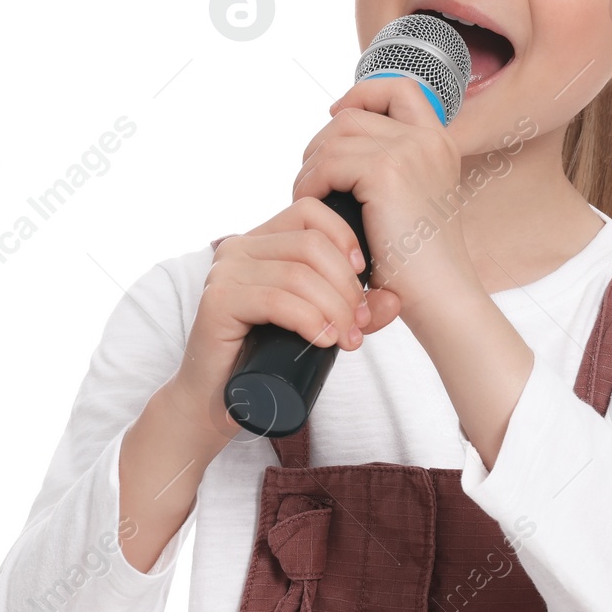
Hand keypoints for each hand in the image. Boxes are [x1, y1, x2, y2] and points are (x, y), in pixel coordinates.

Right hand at [169, 198, 402, 443]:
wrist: (221, 400)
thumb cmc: (270, 358)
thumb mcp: (321, 323)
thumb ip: (356, 309)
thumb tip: (394, 300)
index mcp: (260, 241)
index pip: (310, 212)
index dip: (344, 237)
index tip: (364, 274)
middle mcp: (238, 248)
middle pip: (310, 244)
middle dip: (346, 284)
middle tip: (360, 322)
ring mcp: (224, 272)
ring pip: (298, 274)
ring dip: (334, 308)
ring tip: (347, 339)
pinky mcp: (217, 301)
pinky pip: (277, 299)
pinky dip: (310, 320)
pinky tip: (324, 340)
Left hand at [291, 76, 478, 320]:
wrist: (439, 296)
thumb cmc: (419, 263)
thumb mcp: (411, 202)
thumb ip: (389, 167)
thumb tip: (338, 140)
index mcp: (440, 143)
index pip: (399, 88)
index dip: (363, 94)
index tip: (337, 116)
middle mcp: (429, 140)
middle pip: (355, 113)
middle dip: (323, 143)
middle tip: (313, 182)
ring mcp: (410, 151)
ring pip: (336, 135)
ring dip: (311, 166)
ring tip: (308, 199)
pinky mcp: (386, 171)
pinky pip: (328, 162)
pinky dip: (310, 184)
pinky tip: (311, 208)